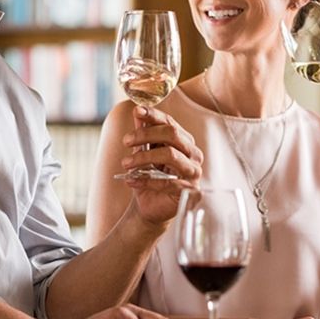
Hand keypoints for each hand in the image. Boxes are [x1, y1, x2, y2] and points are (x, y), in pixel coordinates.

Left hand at [120, 106, 202, 226]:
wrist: (151, 207)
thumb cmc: (150, 178)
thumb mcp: (143, 153)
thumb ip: (143, 134)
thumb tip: (138, 112)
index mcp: (184, 141)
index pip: (170, 122)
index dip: (153, 115)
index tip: (137, 111)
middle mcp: (193, 154)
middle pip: (172, 134)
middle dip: (146, 134)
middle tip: (126, 140)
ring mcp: (194, 172)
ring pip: (170, 155)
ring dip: (144, 157)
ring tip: (125, 163)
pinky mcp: (191, 191)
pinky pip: (168, 182)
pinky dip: (146, 181)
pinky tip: (131, 180)